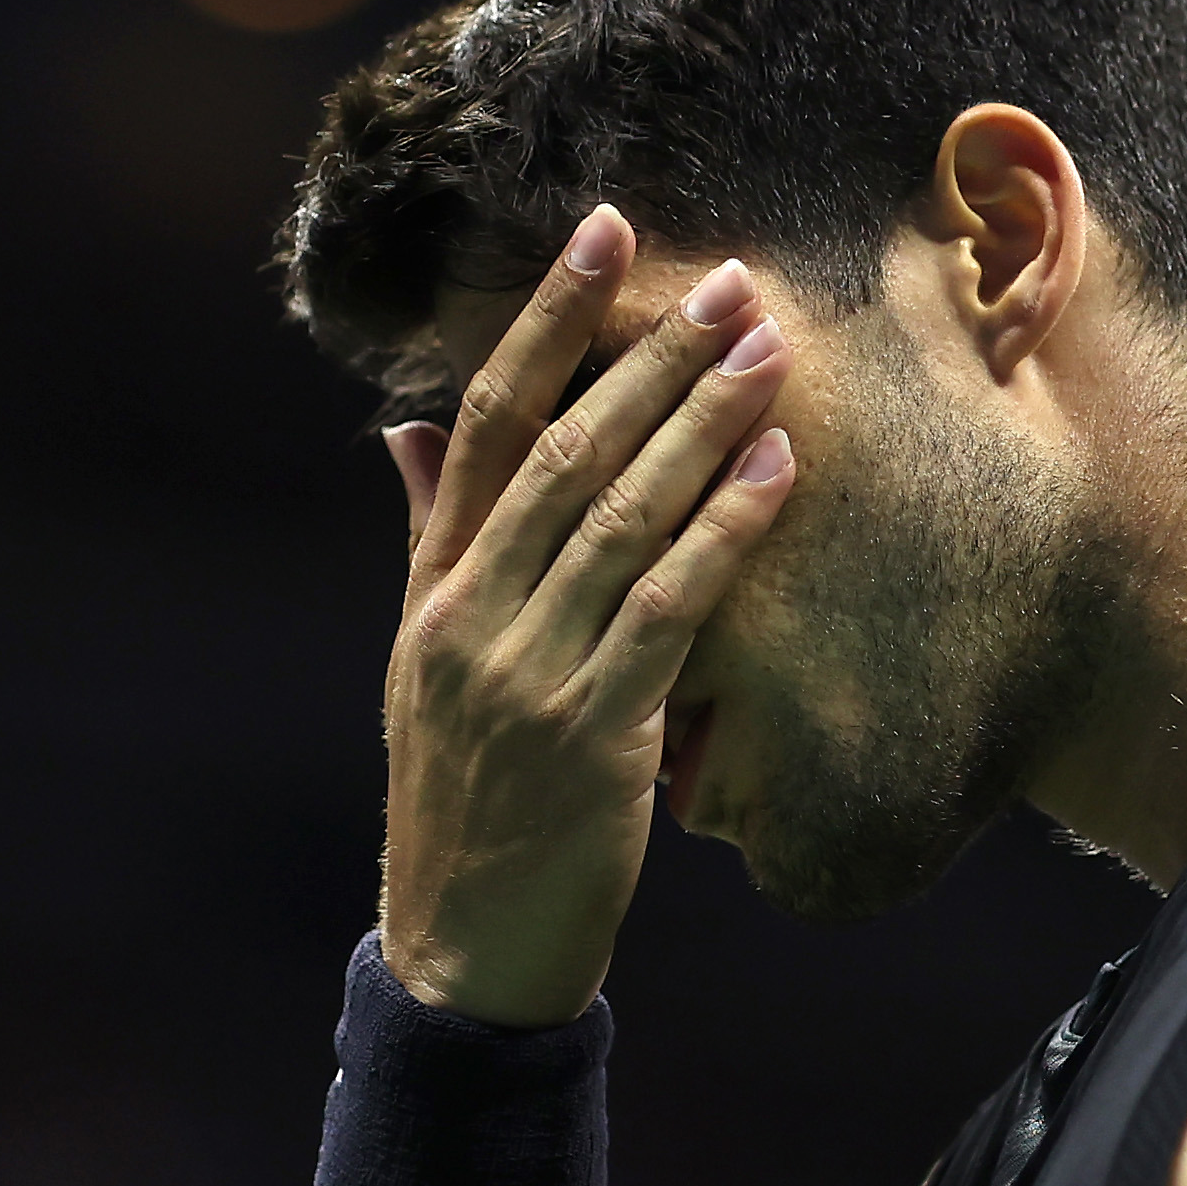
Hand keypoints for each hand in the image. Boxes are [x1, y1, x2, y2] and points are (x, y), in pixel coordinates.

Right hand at [371, 206, 799, 1027]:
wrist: (464, 951)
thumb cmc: (465, 800)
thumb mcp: (422, 665)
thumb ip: (430, 540)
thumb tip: (411, 430)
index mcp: (432, 590)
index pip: (485, 423)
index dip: (546, 322)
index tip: (604, 234)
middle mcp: (469, 616)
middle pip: (562, 452)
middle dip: (649, 356)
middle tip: (730, 280)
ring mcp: (526, 674)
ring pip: (619, 518)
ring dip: (699, 426)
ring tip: (769, 352)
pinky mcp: (592, 735)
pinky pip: (666, 612)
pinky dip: (722, 534)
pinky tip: (775, 474)